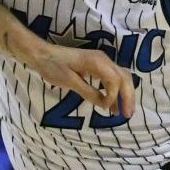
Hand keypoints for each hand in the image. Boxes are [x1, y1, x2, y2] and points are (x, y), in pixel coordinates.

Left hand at [16, 38, 135, 118]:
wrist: (42, 54)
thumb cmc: (53, 66)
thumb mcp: (69, 81)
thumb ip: (88, 92)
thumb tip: (104, 105)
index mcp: (97, 62)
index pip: (115, 80)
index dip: (113, 97)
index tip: (105, 109)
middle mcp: (103, 60)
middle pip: (124, 78)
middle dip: (128, 97)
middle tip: (127, 115)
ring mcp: (101, 62)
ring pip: (121, 77)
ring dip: (124, 94)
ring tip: (123, 112)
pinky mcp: (97, 66)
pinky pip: (112, 78)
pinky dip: (116, 91)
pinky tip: (113, 104)